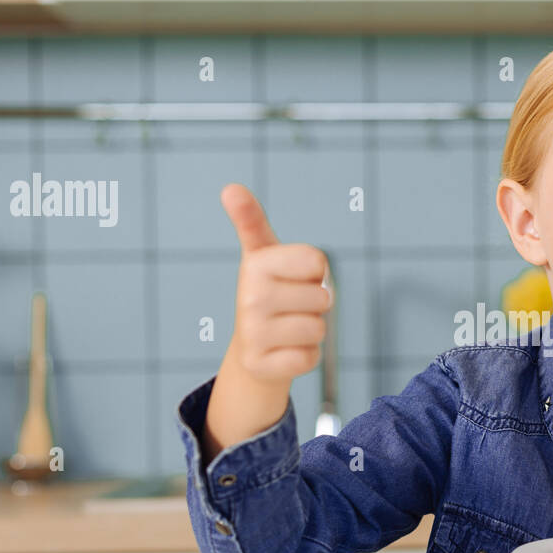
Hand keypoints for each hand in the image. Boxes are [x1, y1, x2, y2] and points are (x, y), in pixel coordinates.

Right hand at [222, 183, 330, 383]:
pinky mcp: (262, 365)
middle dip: (316, 305)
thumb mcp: (262, 255)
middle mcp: (250, 298)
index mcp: (256, 265)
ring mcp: (253, 334)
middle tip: (292, 307)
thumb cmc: (269, 293)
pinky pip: (309, 358)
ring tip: (288, 328)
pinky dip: (306, 356)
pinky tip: (285, 351)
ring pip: (318, 329)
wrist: (252, 348)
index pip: (317, 262)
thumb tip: (230, 188)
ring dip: (311, 331)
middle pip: (322, 299)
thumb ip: (251, 221)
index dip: (316, 272)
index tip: (296, 276)